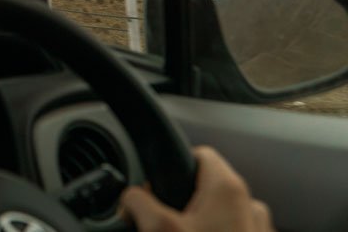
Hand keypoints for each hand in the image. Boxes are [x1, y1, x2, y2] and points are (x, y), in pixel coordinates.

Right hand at [121, 146, 273, 231]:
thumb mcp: (157, 230)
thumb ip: (136, 202)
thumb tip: (129, 199)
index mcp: (228, 189)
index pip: (197, 155)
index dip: (169, 168)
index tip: (153, 190)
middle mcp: (250, 208)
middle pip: (203, 191)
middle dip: (178, 207)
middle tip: (160, 228)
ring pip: (215, 220)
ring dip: (194, 229)